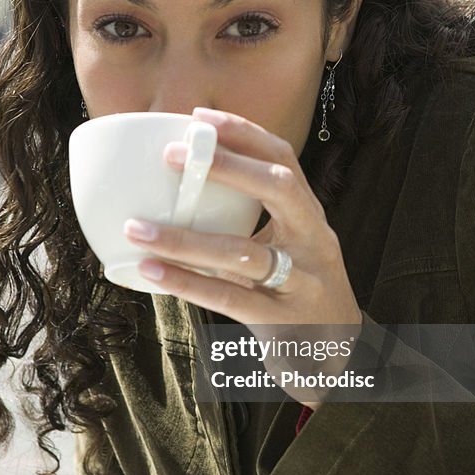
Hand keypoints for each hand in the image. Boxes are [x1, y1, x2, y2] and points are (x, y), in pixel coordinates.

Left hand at [124, 107, 361, 405]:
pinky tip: (150, 271)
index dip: (245, 134)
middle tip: (172, 155)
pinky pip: (227, 298)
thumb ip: (250, 221)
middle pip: (279, 189)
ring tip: (137, 228)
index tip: (200, 117)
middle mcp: (313, 242)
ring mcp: (301, 282)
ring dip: (185, 239)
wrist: (337, 358)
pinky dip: (185, 283)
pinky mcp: (280, 322)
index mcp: (310, 217)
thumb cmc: (298, 291)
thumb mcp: (287, 248)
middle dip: (227, 166)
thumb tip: (182, 188)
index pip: (285, 160)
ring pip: (242, 253)